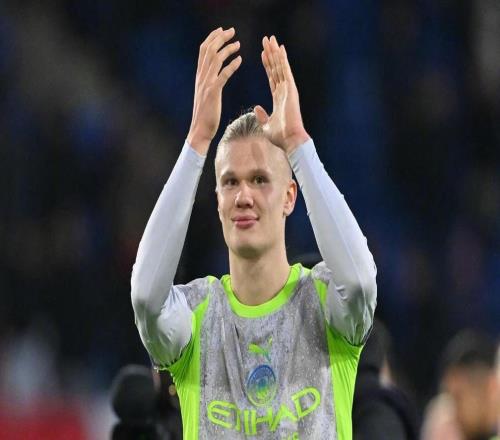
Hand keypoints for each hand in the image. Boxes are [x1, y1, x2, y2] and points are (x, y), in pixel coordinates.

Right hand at [187, 27, 241, 154]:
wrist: (200, 130)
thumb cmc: (206, 115)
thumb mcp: (205, 94)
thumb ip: (209, 82)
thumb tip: (214, 74)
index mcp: (200, 76)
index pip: (203, 51)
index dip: (212, 38)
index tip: (222, 31)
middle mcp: (201, 77)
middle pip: (209, 50)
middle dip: (220, 38)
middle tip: (232, 31)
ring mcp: (206, 84)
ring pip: (215, 59)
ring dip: (227, 49)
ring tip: (238, 43)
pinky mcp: (213, 92)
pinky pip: (223, 75)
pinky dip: (231, 66)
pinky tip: (240, 60)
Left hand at [254, 36, 309, 154]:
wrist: (290, 140)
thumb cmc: (281, 136)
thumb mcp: (266, 125)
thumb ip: (262, 116)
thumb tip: (256, 108)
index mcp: (279, 98)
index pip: (271, 77)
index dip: (267, 65)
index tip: (262, 53)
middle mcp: (284, 91)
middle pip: (276, 68)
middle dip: (271, 53)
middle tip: (266, 40)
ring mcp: (288, 89)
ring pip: (280, 66)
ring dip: (275, 52)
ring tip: (270, 39)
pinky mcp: (291, 90)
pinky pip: (285, 71)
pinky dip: (283, 59)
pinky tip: (280, 48)